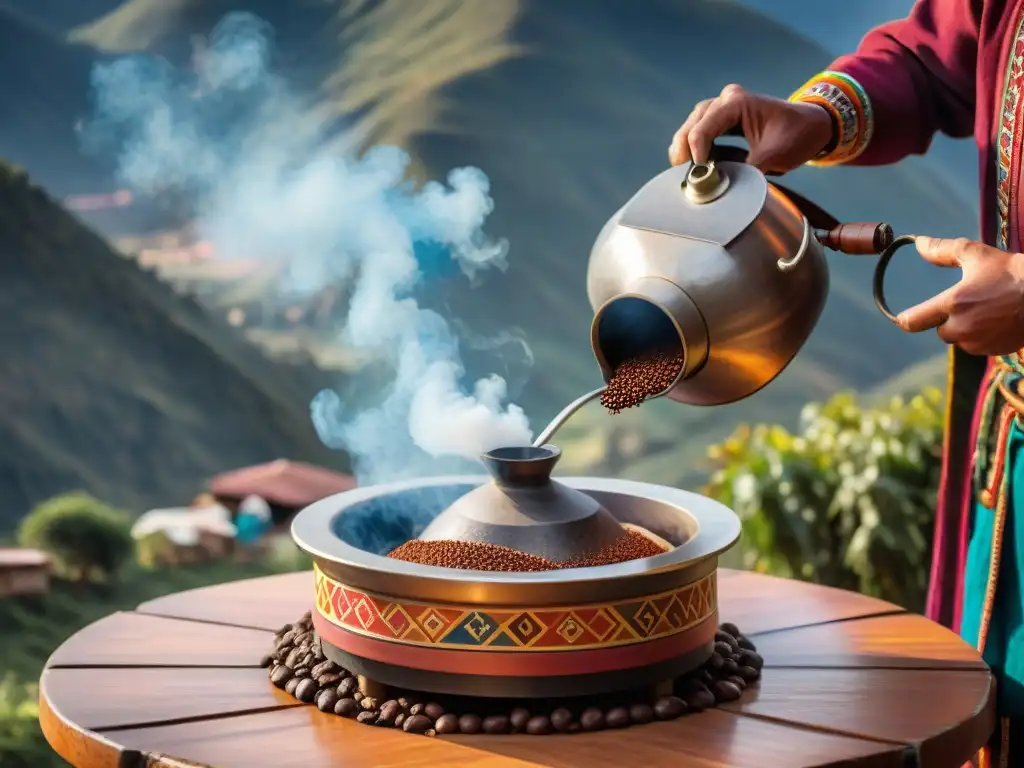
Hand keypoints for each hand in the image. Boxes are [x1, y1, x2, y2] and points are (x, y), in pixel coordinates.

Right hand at [668, 84, 834, 172]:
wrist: (812, 127)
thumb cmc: (797, 135)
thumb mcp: (774, 155)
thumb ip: (747, 170)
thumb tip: (726, 189)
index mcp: (739, 103)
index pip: (706, 125)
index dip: (697, 149)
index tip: (699, 171)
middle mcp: (729, 99)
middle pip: (696, 120)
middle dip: (684, 143)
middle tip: (676, 165)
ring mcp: (726, 107)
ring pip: (696, 122)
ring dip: (686, 143)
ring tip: (679, 163)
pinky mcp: (726, 119)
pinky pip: (704, 128)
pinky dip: (696, 144)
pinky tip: (691, 160)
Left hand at [897, 237, 1023, 355]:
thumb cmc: (1012, 272)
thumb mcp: (977, 254)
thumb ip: (943, 250)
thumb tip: (918, 243)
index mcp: (953, 304)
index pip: (912, 321)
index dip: (905, 319)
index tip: (902, 315)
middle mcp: (962, 327)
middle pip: (938, 328)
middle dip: (947, 318)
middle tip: (970, 301)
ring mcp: (978, 342)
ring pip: (958, 338)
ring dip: (965, 328)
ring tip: (988, 309)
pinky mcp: (993, 351)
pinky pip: (977, 346)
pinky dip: (981, 336)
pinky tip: (998, 320)